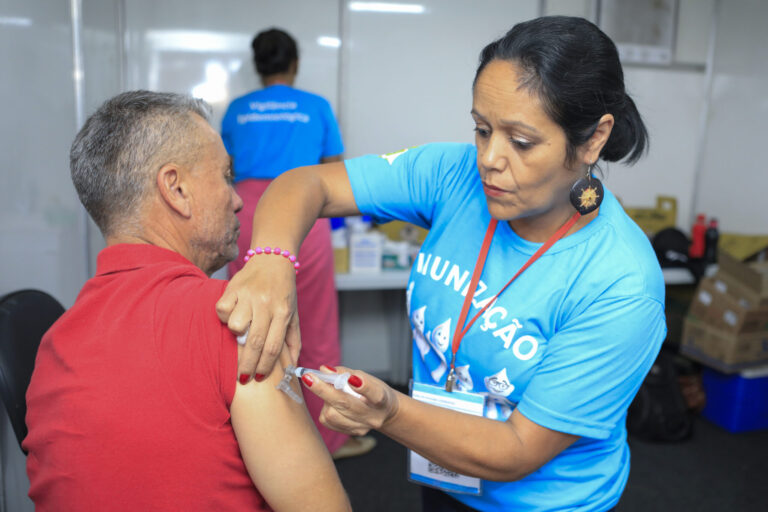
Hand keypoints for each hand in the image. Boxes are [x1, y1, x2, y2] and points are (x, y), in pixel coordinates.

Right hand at [216, 257, 300, 379]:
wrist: (273, 259)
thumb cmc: (283, 291)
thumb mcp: (294, 314)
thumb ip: (293, 340)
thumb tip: (292, 366)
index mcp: (283, 312)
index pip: (273, 347)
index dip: (265, 366)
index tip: (258, 378)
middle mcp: (267, 304)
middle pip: (254, 342)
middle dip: (247, 365)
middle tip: (243, 378)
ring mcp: (249, 295)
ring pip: (236, 326)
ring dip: (235, 334)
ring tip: (239, 333)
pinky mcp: (233, 287)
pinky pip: (222, 309)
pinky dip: (224, 316)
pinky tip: (232, 314)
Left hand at [301, 366, 400, 436]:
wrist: (383, 412)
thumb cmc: (373, 390)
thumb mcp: (366, 377)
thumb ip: (346, 373)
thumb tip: (324, 370)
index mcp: (381, 399)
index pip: (374, 394)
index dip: (363, 386)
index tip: (350, 377)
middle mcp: (372, 417)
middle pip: (345, 404)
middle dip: (324, 390)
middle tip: (308, 377)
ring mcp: (361, 427)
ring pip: (332, 414)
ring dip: (325, 400)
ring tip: (330, 391)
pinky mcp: (351, 433)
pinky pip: (329, 421)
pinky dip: (326, 408)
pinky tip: (332, 403)